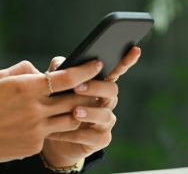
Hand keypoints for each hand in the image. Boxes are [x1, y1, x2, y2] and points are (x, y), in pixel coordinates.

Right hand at [0, 59, 102, 164]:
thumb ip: (24, 69)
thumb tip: (41, 70)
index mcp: (28, 88)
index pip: (67, 77)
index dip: (85, 70)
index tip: (97, 64)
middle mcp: (36, 109)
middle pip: (75, 100)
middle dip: (88, 93)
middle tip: (95, 88)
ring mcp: (37, 129)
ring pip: (70, 120)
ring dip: (75, 113)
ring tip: (75, 107)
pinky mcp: (34, 145)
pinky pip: (50, 134)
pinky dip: (51, 128)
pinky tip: (43, 125)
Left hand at [40, 46, 141, 166]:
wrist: (53, 137)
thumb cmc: (57, 105)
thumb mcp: (55, 86)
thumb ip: (58, 72)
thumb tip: (59, 64)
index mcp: (99, 84)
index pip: (116, 70)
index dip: (126, 60)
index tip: (135, 49)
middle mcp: (107, 101)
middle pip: (111, 90)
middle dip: (96, 87)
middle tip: (77, 87)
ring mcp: (106, 121)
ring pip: (105, 115)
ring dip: (89, 112)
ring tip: (74, 112)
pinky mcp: (100, 139)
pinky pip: (94, 137)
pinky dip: (76, 135)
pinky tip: (59, 132)